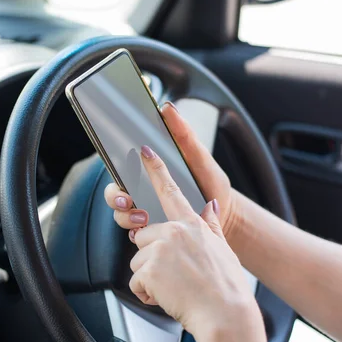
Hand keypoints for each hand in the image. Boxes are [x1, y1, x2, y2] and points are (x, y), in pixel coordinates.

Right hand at [104, 101, 240, 239]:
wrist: (227, 217)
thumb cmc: (211, 183)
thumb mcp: (199, 157)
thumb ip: (183, 134)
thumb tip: (167, 108)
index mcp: (150, 171)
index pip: (121, 166)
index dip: (115, 169)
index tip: (120, 173)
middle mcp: (143, 191)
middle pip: (114, 192)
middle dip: (115, 197)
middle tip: (127, 201)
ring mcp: (146, 211)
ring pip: (120, 214)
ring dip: (125, 216)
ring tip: (142, 219)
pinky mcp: (152, 231)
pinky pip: (133, 233)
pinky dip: (135, 233)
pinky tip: (145, 231)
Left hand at [126, 144, 258, 336]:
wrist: (226, 316)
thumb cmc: (227, 288)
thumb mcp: (223, 250)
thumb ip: (211, 226)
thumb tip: (210, 206)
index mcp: (192, 224)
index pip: (169, 191)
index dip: (155, 170)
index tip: (143, 152)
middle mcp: (174, 232)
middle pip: (142, 237)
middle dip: (151, 257)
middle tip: (174, 274)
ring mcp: (161, 249)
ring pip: (137, 261)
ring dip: (150, 278)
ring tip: (175, 288)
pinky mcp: (150, 268)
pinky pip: (136, 282)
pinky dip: (146, 293)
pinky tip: (167, 296)